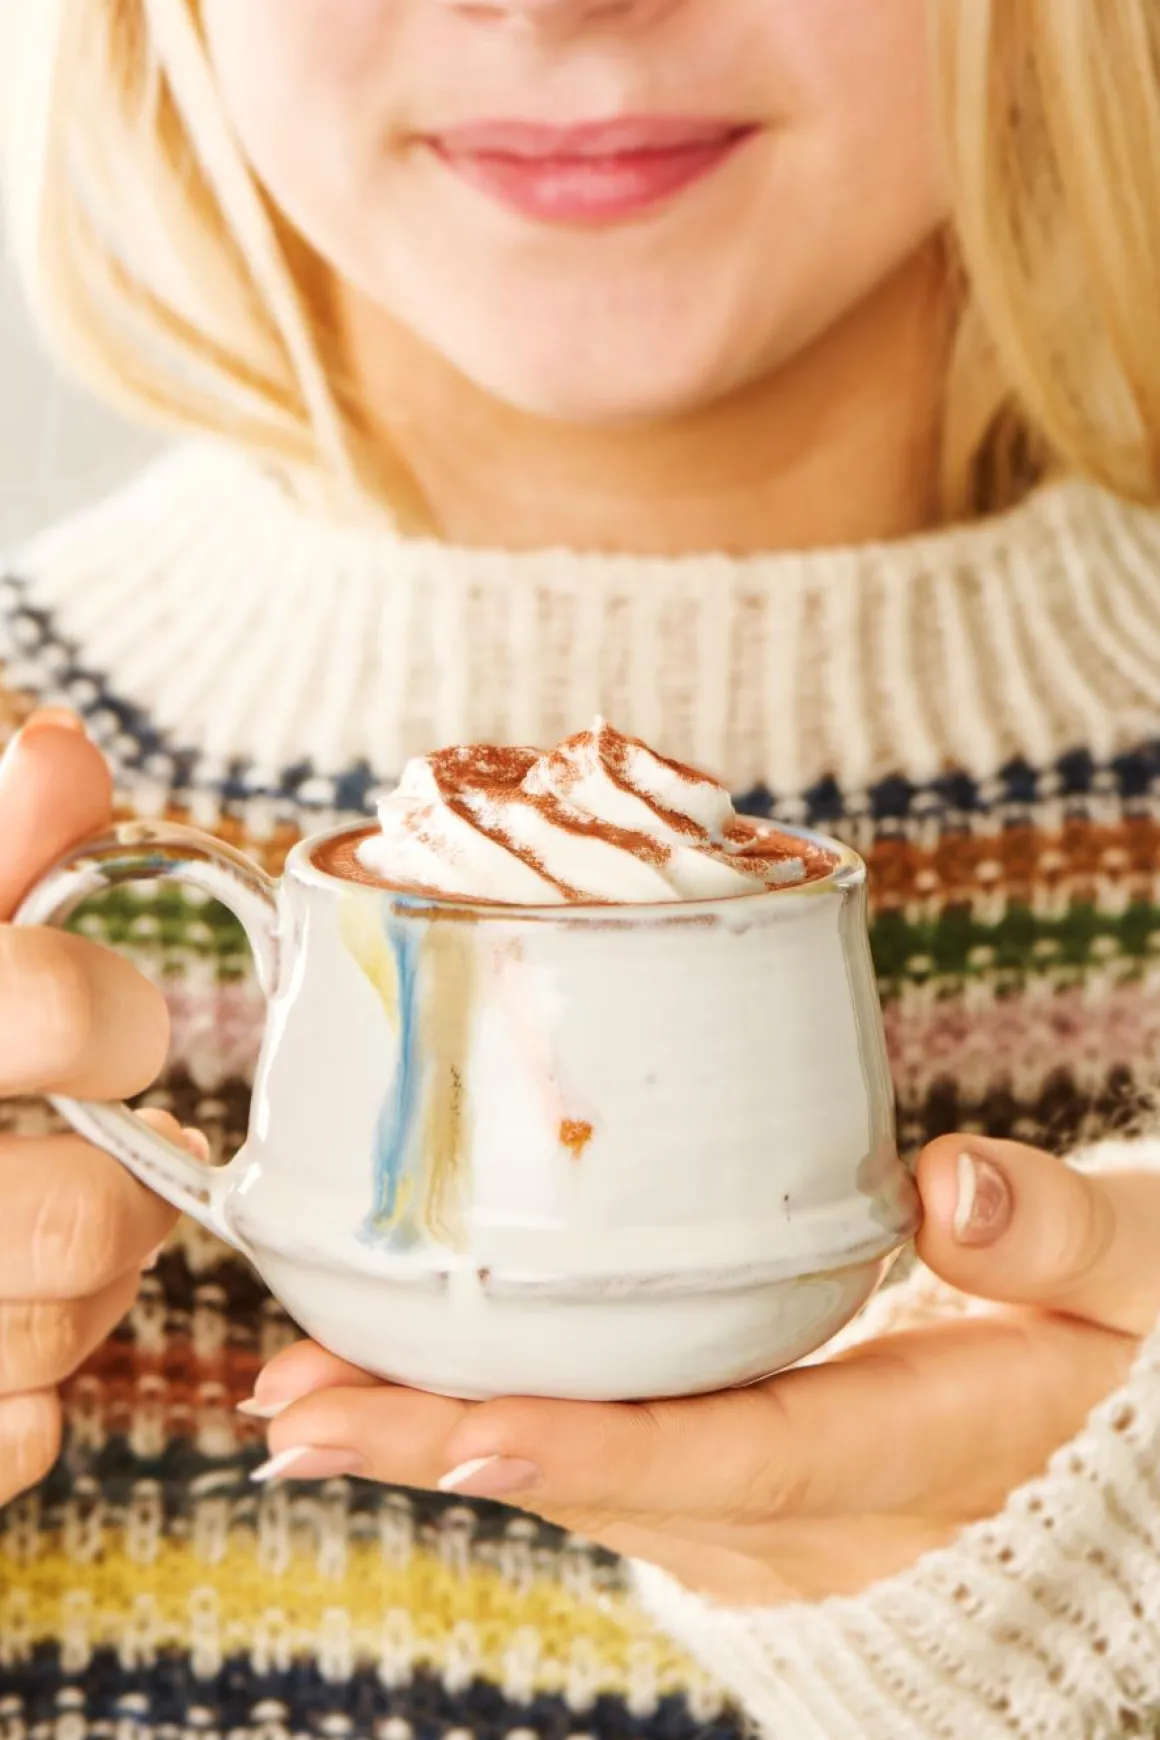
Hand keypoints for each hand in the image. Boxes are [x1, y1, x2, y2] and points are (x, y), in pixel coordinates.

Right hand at [0, 713, 181, 1502]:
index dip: (116, 1020)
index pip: (54, 1011)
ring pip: (48, 1330)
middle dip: (130, 1184)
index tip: (125, 1031)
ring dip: (93, 1288)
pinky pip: (3, 1440)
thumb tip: (63, 752)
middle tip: (124, 1150)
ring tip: (66, 1233)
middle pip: (75, 1216)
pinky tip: (7, 1347)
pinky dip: (26, 1405)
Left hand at [249, 1136, 1157, 1602]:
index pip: (748, 1455)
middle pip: (625, 1486)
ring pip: (600, 1488)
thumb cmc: (1134, 1347)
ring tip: (301, 1396)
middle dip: (450, 1449)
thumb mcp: (1143, 1279)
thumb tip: (950, 1190)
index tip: (465, 1433)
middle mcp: (837, 1518)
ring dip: (445, 1444)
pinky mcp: (760, 1496)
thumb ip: (1062, 1240)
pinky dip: (501, 1432)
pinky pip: (618, 1471)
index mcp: (932, 1449)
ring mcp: (788, 1524)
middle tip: (293, 1408)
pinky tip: (407, 1393)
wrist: (1130, 1435)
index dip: (603, 1450)